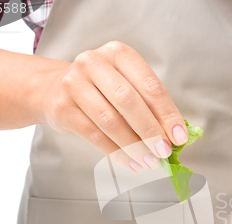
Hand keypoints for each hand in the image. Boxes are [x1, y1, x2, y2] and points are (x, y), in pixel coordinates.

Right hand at [39, 41, 187, 170]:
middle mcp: (94, 63)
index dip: (167, 114)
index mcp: (118, 54)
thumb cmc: (99, 88)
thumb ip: (148, 105)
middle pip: (129, 102)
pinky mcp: (62, 108)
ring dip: (134, 146)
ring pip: (110, 121)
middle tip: (164, 151)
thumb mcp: (124, 84)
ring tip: (150, 161)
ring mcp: (74, 84)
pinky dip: (117, 153)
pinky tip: (132, 162)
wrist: (53, 88)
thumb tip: (173, 136)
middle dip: (151, 131)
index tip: (179, 136)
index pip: (149, 86)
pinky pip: (94, 135)